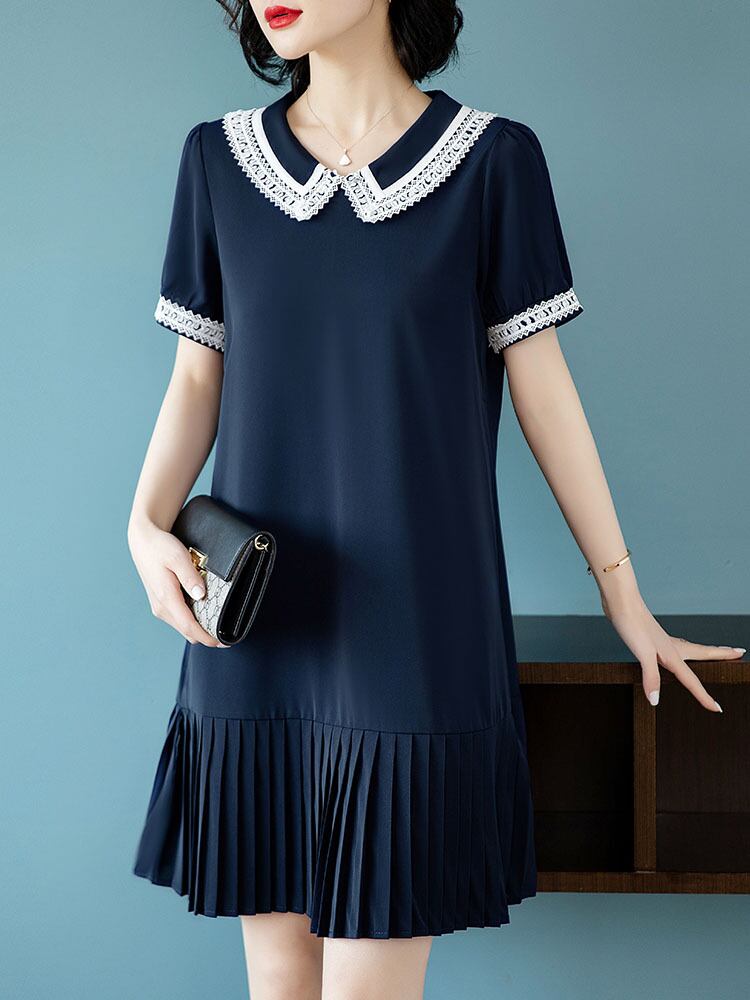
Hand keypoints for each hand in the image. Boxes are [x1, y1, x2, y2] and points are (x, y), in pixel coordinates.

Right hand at [127, 516, 227, 647]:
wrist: (143, 541)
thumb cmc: (160, 547)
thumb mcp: (178, 557)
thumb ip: (190, 577)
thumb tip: (201, 595)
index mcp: (166, 598)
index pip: (189, 627)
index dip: (207, 637)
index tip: (223, 642)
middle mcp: (161, 607)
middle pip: (187, 631)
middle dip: (205, 636)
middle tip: (225, 634)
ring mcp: (159, 606)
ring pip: (182, 627)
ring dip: (198, 628)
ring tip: (217, 623)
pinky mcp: (160, 603)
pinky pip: (178, 619)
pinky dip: (191, 620)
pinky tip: (203, 612)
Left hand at [599, 588, 743, 710]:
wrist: (621, 602)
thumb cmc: (631, 624)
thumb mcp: (642, 654)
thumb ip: (651, 677)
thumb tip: (656, 700)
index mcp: (672, 654)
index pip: (692, 681)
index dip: (704, 696)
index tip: (717, 709)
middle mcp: (671, 646)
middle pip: (704, 652)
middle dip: (722, 654)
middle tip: (740, 652)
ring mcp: (662, 640)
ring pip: (692, 648)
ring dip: (707, 651)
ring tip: (717, 652)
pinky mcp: (652, 636)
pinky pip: (677, 646)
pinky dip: (685, 649)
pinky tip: (675, 651)